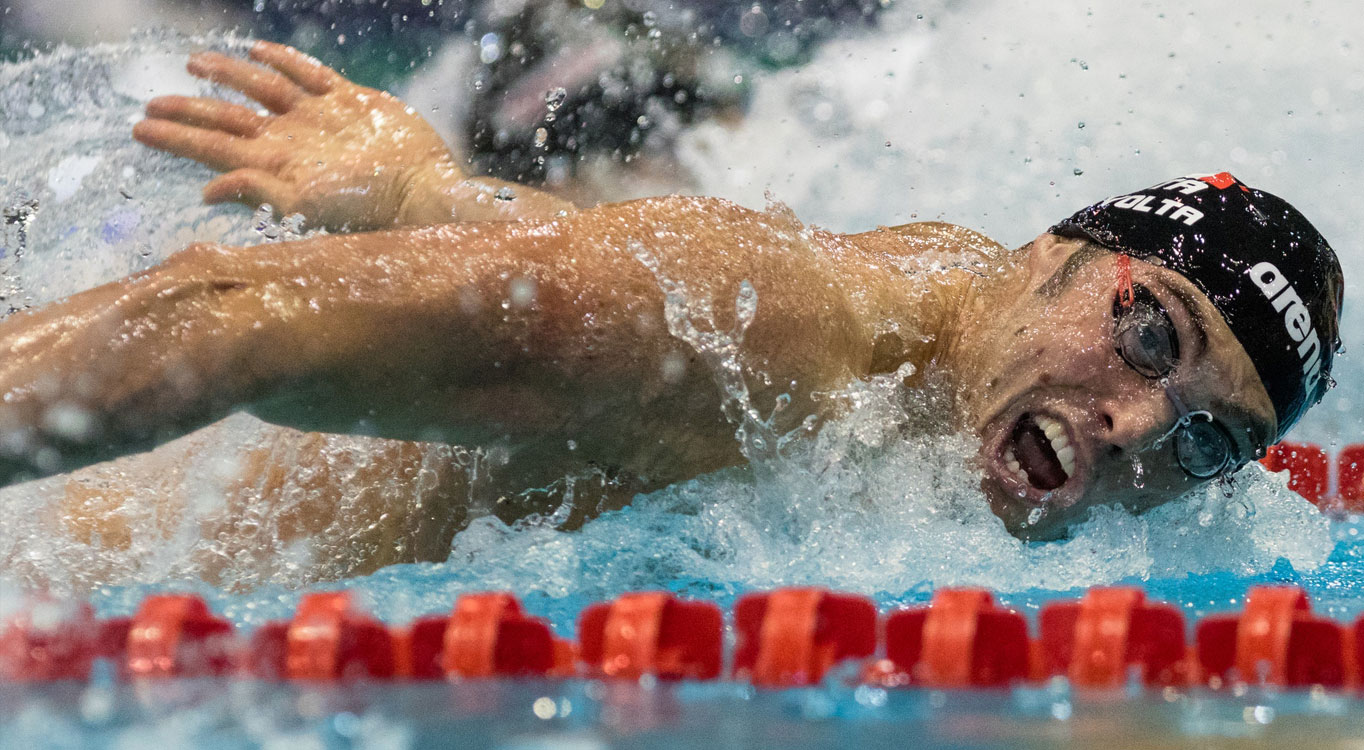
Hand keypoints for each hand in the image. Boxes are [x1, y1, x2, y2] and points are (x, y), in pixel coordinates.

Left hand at [133, 41, 458, 231]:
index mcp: (274, 165)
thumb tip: (206, 192)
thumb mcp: (305, 209)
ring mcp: (318, 118)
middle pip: (227, 117)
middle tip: (150, 102)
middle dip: (188, 110)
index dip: (175, 137)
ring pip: (260, 89)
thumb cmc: (369, 212)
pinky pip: (309, 73)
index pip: (211, 147)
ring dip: (228, 75)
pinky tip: (260, 50)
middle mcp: (290, 139)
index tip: (139, 129)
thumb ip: (257, 193)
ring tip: (194, 63)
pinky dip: (284, 60)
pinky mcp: (351, 102)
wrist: (423, 194)